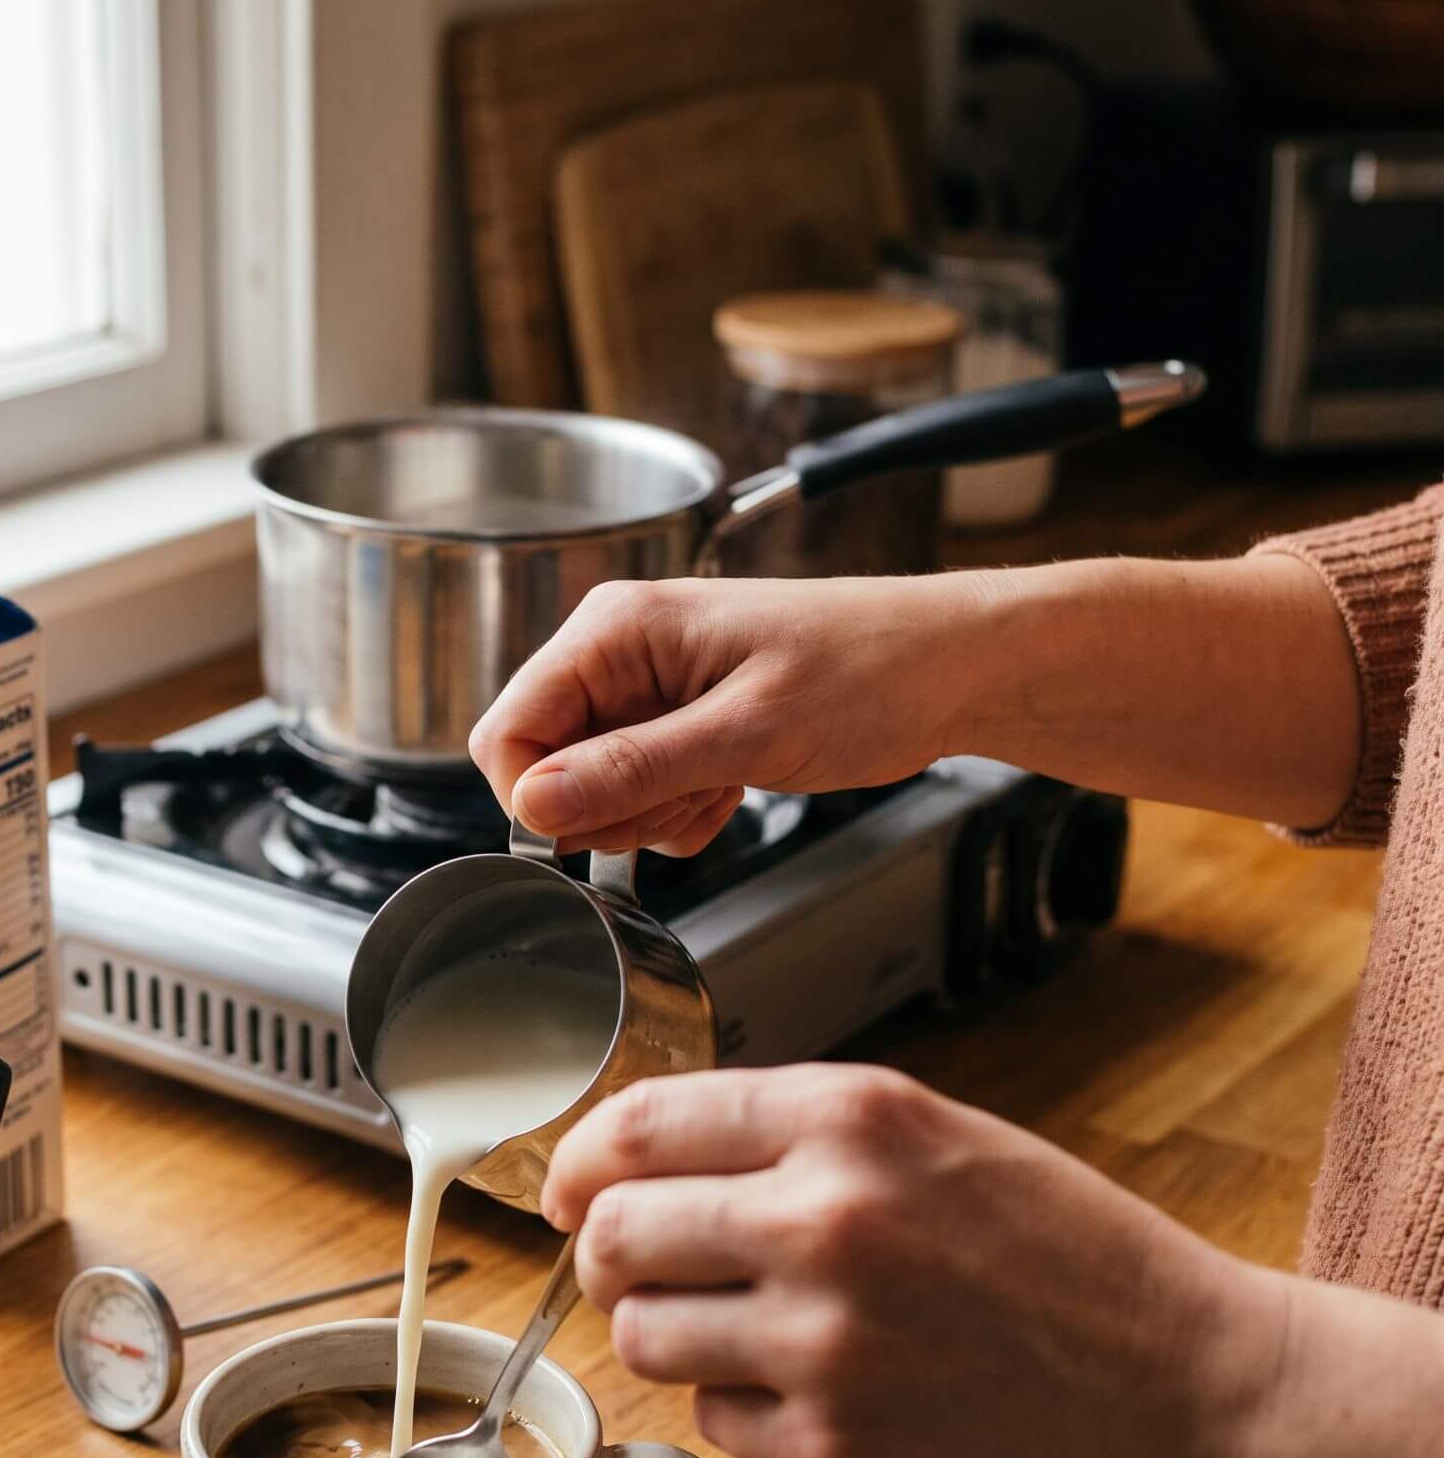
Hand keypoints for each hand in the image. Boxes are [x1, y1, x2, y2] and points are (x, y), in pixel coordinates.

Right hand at [468, 574, 984, 855]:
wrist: (950, 670)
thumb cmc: (870, 670)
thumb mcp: (747, 731)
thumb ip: (632, 769)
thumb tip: (536, 802)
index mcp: (616, 629)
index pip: (508, 730)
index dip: (537, 797)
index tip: (596, 827)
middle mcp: (618, 653)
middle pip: (545, 767)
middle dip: (608, 808)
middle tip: (687, 797)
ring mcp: (647, 690)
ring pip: (591, 790)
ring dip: (651, 813)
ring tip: (723, 783)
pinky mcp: (677, 724)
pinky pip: (637, 795)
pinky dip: (679, 812)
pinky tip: (731, 789)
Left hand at [544, 1065, 1285, 1457]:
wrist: (1195, 1393)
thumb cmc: (1071, 1257)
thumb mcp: (939, 1136)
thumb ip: (793, 1134)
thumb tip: (639, 1158)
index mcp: (852, 1119)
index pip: (638, 1125)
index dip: (580, 1160)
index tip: (568, 1187)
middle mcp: (825, 1219)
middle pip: (612, 1233)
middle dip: (605, 1252)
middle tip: (639, 1268)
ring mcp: (826, 1342)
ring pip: (641, 1333)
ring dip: (667, 1331)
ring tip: (743, 1328)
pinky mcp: (837, 1450)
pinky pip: (713, 1415)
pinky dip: (742, 1403)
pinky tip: (822, 1390)